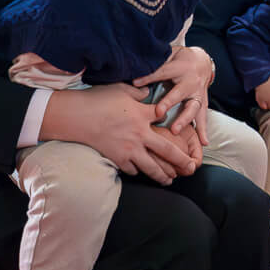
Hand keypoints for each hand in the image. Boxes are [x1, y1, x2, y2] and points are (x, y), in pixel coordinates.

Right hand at [39, 84, 198, 183]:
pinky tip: (141, 172)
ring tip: (169, 180)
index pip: (164, 117)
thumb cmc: (98, 100)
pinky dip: (137, 172)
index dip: (169, 118)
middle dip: (182, 160)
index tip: (174, 122)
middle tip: (191, 167)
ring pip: (151, 168)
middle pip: (167, 151)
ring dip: (162, 175)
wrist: (77, 117)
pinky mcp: (117, 159)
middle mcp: (140, 135)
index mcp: (143, 115)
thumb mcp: (121, 89)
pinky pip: (132, 170)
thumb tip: (148, 92)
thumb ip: (138, 93)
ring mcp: (129, 150)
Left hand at [133, 46, 211, 144]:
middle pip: (180, 92)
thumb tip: (137, 64)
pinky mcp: (202, 102)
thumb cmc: (180, 59)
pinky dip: (203, 130)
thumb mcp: (169, 54)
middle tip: (159, 112)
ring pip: (192, 107)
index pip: (163, 72)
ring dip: (184, 119)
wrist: (202, 62)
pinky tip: (204, 142)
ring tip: (175, 130)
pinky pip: (203, 117)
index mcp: (180, 68)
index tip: (136, 82)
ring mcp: (198, 93)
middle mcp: (191, 81)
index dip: (150, 76)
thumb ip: (157, 61)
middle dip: (170, 102)